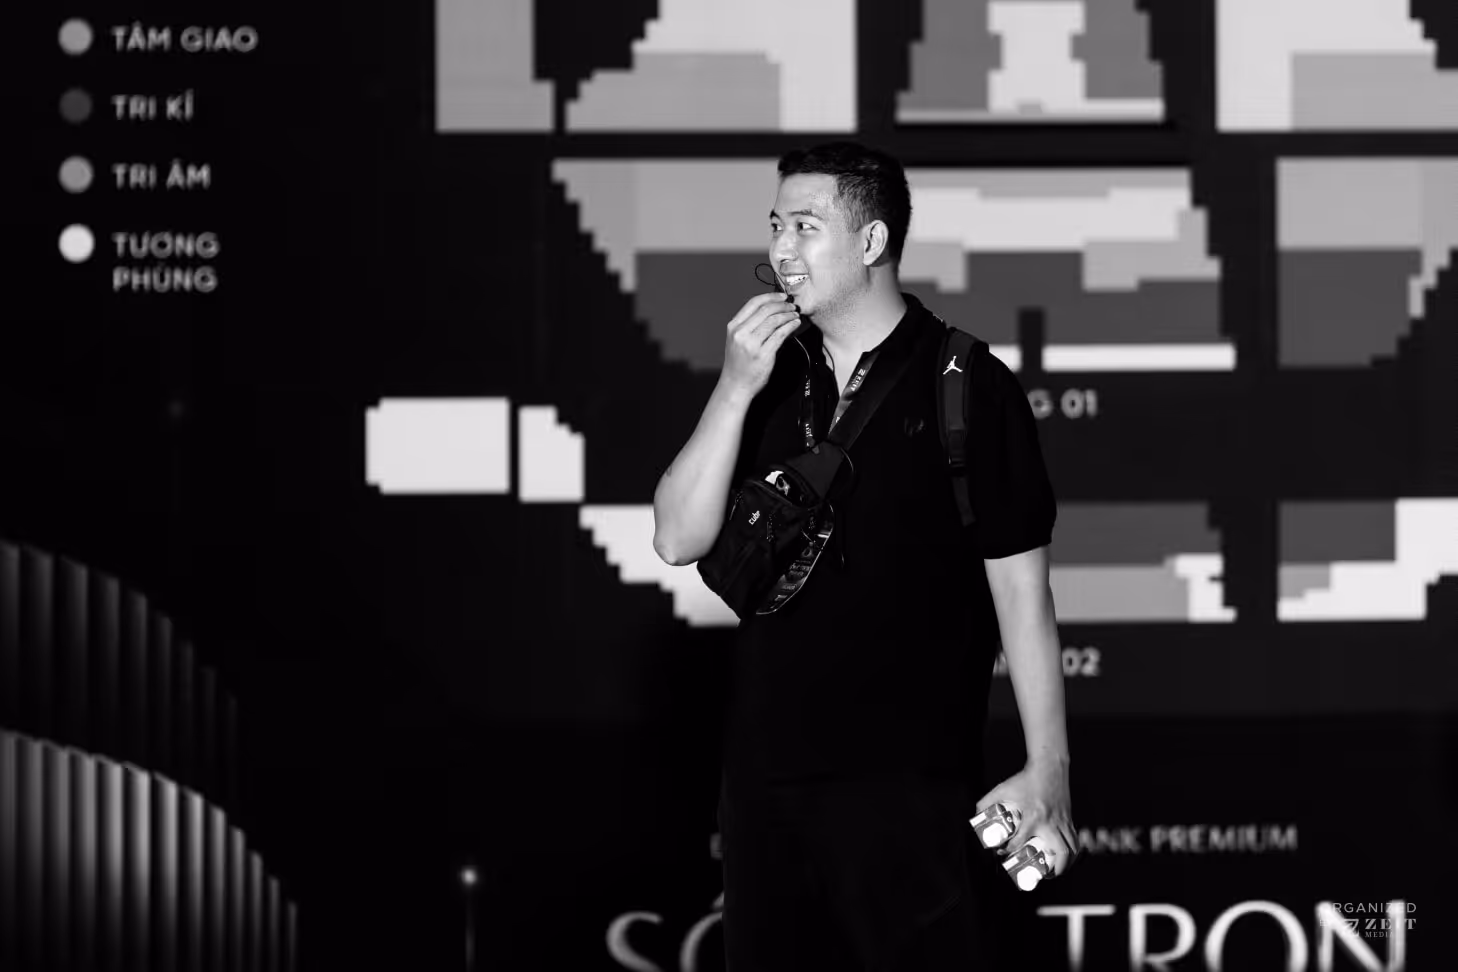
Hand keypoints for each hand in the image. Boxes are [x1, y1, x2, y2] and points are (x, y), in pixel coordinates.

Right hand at [720, 291, 802, 398]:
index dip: (770, 296)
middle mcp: (740, 333)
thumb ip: (751, 325)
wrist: (736, 385)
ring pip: (774, 321)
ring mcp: (751, 344)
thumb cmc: (739, 363)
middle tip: (792, 305)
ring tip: (795, 315)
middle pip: (765, 310)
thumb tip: (774, 311)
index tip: (782, 296)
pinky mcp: (763, 355)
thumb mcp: (738, 340)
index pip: (753, 303)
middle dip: (782, 305)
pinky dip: (790, 326)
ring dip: (788, 315)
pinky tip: (795, 324)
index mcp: (733, 326)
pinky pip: (780, 335)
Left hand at [975, 754, 1078, 877]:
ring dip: (1066, 865)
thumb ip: (986, 801)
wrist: (1049, 767)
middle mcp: (1050, 822)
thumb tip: (975, 814)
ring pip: (1072, 849)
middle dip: (1054, 870)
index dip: (1009, 852)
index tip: (1003, 854)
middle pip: (1060, 852)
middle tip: (1042, 875)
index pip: (1021, 842)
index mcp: (1033, 816)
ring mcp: (1062, 821)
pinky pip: (1075, 840)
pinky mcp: (1069, 819)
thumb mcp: (1002, 789)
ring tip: (1056, 872)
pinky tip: (1067, 858)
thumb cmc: (1026, 779)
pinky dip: (1074, 852)